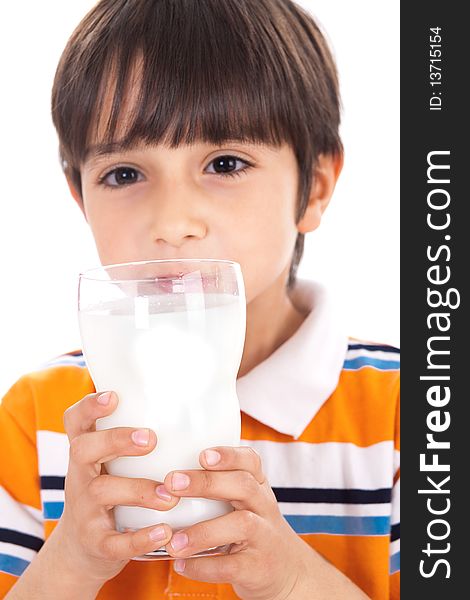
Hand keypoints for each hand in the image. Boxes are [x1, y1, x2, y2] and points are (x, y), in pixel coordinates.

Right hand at [54, 391, 177, 588]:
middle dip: (117, 440)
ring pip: (103, 492)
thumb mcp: (107, 466)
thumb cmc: (108, 494)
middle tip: (151, 439)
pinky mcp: (96, 543)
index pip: (76, 421)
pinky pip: (114, 541)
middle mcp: (79, 476)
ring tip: (171, 496)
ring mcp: (84, 510)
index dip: (89, 406)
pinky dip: (141, 538)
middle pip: (84, 450)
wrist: (80, 553)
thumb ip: (130, 441)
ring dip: (140, 490)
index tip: (113, 396)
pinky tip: (166, 532)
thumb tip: (188, 408)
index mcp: (85, 453)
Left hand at [160, 446, 313, 599]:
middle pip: (243, 486)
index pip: (251, 462)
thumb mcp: (247, 502)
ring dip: (203, 532)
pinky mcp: (258, 568)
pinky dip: (204, 566)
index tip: (202, 454)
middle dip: (206, 482)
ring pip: (242, 524)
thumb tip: (168, 474)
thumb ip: (220, 486)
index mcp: (258, 486)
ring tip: (173, 541)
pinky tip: (181, 564)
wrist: (289, 572)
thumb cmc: (255, 529)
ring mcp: (264, 537)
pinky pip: (232, 566)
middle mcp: (264, 507)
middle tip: (171, 483)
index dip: (229, 455)